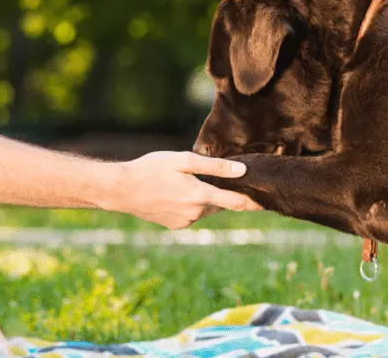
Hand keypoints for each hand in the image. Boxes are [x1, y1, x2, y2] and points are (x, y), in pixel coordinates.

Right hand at [106, 151, 263, 228]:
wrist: (121, 190)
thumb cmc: (151, 169)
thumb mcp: (183, 161)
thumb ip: (214, 167)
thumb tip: (242, 172)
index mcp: (200, 196)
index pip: (236, 202)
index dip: (252, 201)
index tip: (266, 201)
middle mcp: (195, 213)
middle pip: (220, 204)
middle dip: (223, 193)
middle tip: (221, 178)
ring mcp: (184, 221)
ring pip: (205, 209)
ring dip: (204, 198)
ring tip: (187, 181)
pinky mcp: (174, 225)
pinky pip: (191, 214)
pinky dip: (190, 204)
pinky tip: (175, 191)